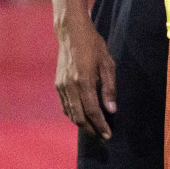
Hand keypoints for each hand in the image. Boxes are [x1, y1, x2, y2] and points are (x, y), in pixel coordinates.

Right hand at [54, 14, 115, 138]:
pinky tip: (83, 116)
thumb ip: (109, 87)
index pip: (92, 111)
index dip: (101, 125)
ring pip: (71, 113)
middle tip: (102, 136)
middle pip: (79, 116)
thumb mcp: (108, 63)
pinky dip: (74, 114)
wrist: (71, 33)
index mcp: (84, 80)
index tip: (108, 135)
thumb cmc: (94, 45)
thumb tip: (112, 110)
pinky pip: (65, 106)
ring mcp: (61, 86)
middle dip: (91, 129)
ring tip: (94, 129)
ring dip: (82, 124)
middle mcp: (70, 86)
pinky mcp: (58, 84)